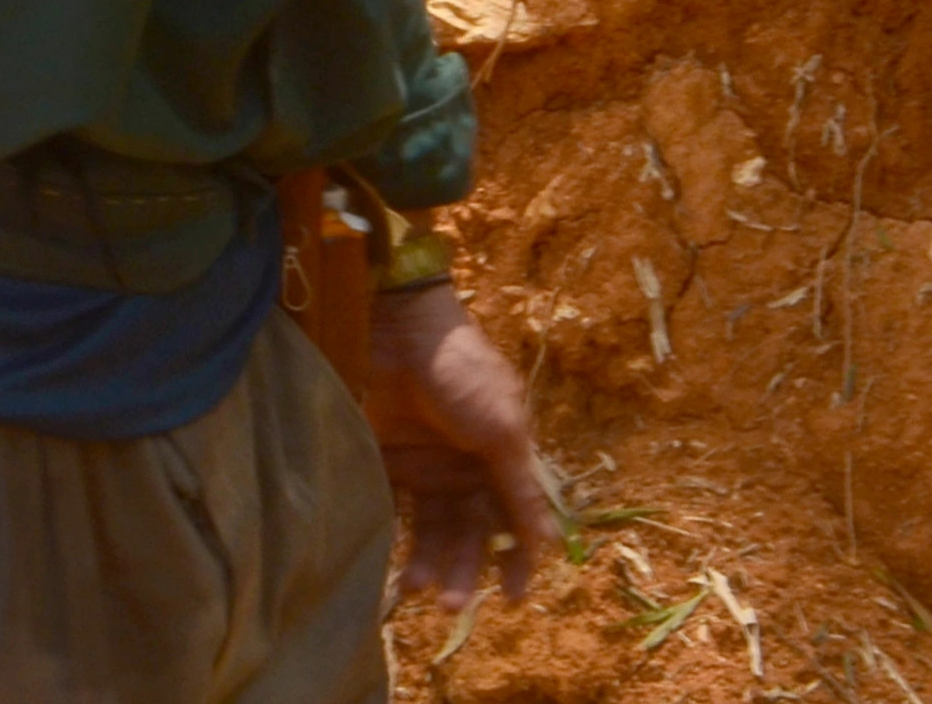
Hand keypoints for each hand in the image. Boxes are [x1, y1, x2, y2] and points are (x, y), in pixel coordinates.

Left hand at [365, 284, 558, 609]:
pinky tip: (386, 561)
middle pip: (468, 533)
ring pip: (430, 528)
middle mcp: (465, 470)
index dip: (516, 561)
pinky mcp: (383, 458)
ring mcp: (424, 465)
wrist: (399, 328)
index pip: (514, 523)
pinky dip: (389, 534)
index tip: (511, 598)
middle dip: (463, 570)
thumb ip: (519, 487)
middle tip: (449, 604)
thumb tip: (547, 543)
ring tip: (416, 589)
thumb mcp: (503, 431)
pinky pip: (389, 505)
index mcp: (502, 462)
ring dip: (427, 561)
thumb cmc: (464, 375)